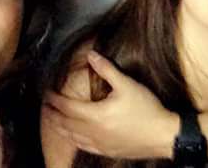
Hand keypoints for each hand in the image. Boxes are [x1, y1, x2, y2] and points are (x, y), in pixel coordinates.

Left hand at [42, 50, 179, 158]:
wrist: (163, 136)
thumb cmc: (146, 109)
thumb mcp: (127, 85)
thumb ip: (107, 69)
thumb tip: (91, 55)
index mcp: (96, 115)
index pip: (67, 107)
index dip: (55, 100)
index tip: (46, 93)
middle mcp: (94, 131)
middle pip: (66, 124)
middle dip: (52, 115)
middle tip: (44, 108)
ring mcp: (100, 144)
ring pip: (73, 137)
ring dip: (60, 129)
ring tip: (52, 122)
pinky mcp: (107, 152)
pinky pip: (84, 147)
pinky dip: (74, 140)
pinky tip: (73, 138)